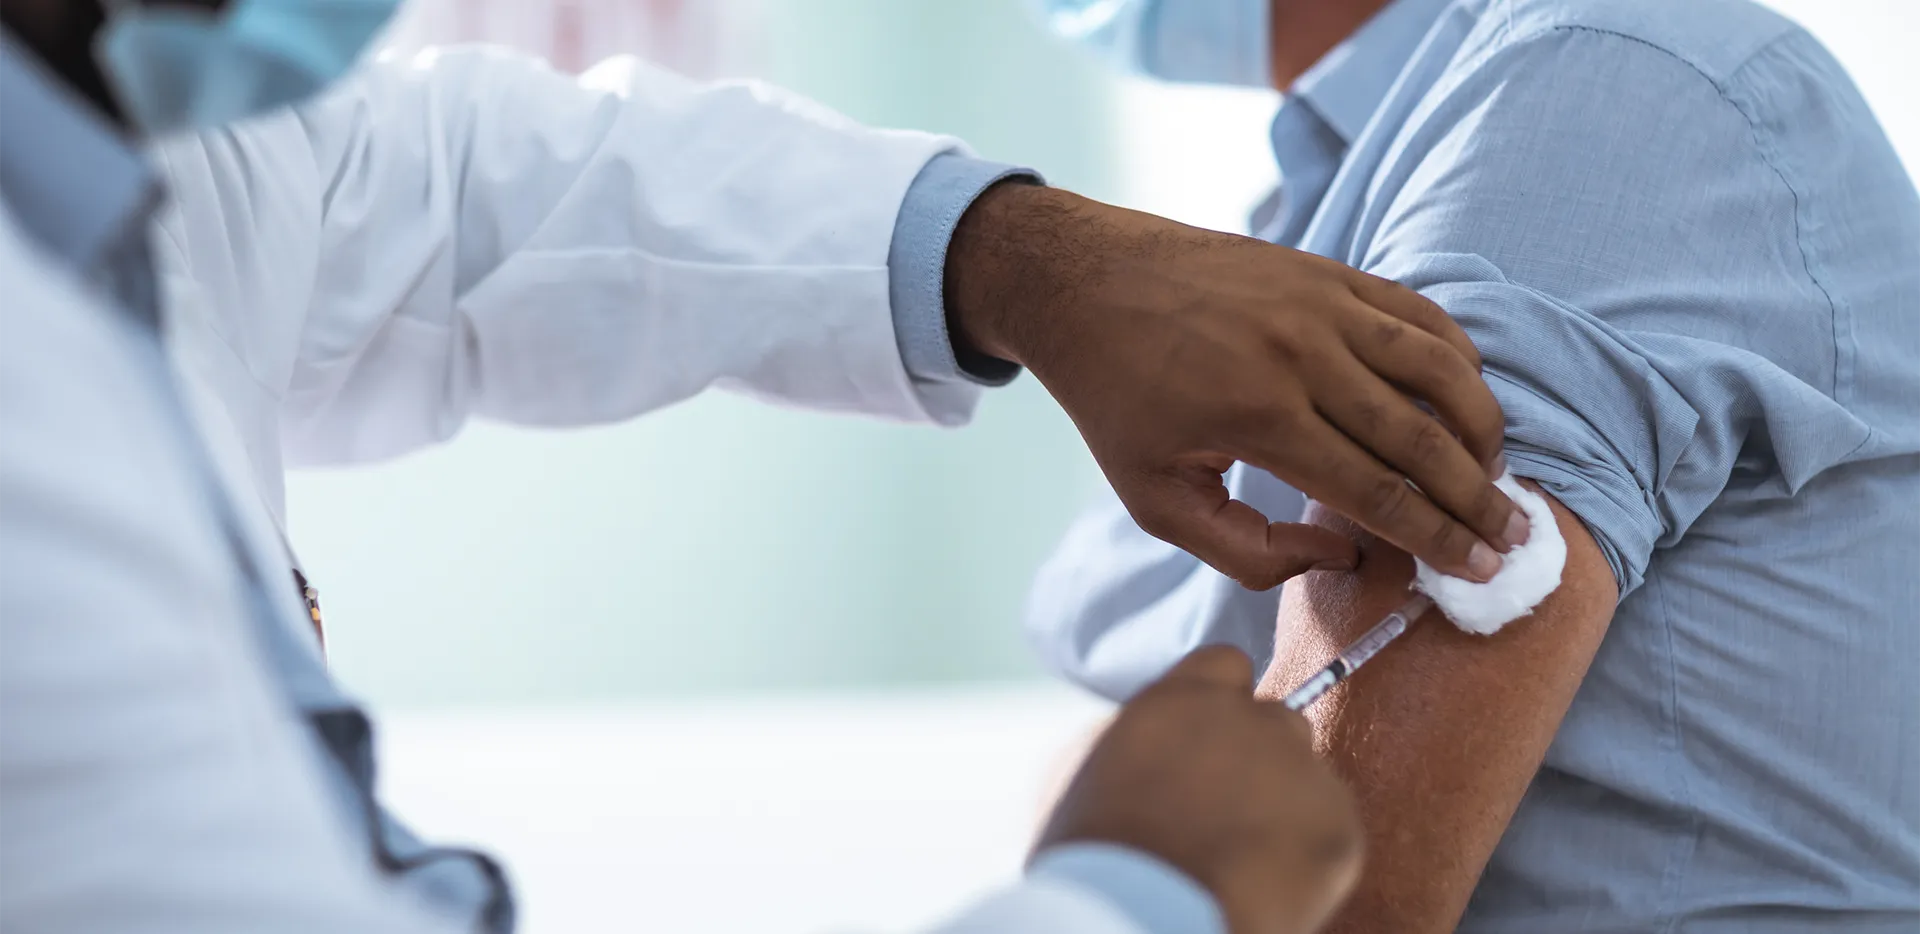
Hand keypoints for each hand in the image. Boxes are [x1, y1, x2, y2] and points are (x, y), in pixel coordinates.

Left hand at [946, 184, 1525, 585]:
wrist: (1084, 282)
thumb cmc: (1117, 400)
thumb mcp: (1156, 500)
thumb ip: (1245, 551)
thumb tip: (1343, 557)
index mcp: (1259, 418)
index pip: (1375, 492)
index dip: (1437, 538)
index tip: (1480, 569)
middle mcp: (1301, 355)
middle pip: (1421, 438)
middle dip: (1476, 497)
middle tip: (1514, 537)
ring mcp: (1320, 304)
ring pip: (1438, 367)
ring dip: (1482, 424)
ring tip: (1497, 472)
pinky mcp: (1326, 271)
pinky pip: (1417, 313)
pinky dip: (1456, 356)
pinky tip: (1468, 397)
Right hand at [1035, 646, 1363, 933]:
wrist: (1139, 918)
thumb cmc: (1093, 856)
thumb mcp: (1084, 771)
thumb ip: (1132, 737)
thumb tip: (1155, 740)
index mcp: (1183, 699)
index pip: (1226, 665)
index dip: (1222, 703)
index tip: (1210, 744)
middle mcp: (1249, 719)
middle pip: (1278, 720)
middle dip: (1262, 757)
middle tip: (1231, 812)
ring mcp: (1301, 769)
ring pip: (1309, 778)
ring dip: (1287, 807)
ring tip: (1246, 858)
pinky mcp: (1339, 825)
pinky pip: (1334, 831)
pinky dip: (1311, 858)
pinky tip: (1268, 885)